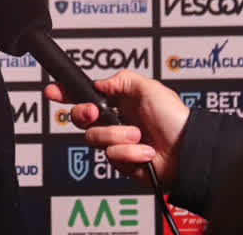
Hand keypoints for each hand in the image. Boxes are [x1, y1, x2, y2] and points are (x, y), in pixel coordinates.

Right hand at [44, 69, 189, 187]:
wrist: (189, 152)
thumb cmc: (176, 120)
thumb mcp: (150, 88)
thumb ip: (121, 80)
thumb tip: (99, 83)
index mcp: (119, 102)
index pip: (85, 96)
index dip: (66, 94)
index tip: (53, 91)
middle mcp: (115, 122)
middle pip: (80, 118)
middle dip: (84, 114)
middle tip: (96, 113)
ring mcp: (117, 143)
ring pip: (94, 138)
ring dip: (118, 136)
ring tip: (139, 136)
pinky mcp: (121, 162)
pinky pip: (112, 156)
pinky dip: (131, 154)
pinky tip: (147, 152)